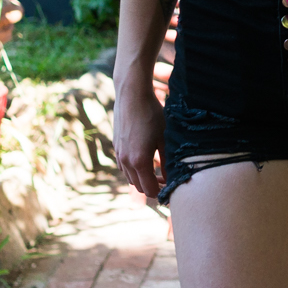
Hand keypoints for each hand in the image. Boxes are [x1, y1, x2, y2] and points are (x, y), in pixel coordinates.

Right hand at [114, 80, 165, 201]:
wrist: (132, 95)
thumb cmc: (153, 115)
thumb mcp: (165, 138)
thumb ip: (168, 160)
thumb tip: (172, 178)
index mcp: (140, 161)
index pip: (148, 189)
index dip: (160, 192)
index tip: (170, 189)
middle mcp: (126, 161)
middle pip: (138, 186)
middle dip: (151, 186)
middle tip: (166, 180)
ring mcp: (119, 154)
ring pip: (130, 176)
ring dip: (142, 178)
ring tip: (157, 170)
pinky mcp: (116, 146)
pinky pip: (124, 166)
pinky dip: (134, 168)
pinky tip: (145, 158)